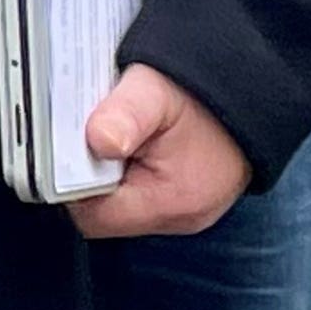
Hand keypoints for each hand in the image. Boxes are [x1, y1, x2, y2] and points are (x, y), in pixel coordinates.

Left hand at [75, 66, 248, 239]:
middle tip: (89, 136)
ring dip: (103, 172)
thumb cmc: (202, 94)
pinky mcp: (181, 201)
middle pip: (102, 212)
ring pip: (117, 204)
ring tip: (113, 135)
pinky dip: (123, 170)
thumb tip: (97, 141)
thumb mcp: (155, 91)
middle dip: (85, 177)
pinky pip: (136, 194)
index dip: (68, 185)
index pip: (93, 216)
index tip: (62, 151)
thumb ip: (124, 116)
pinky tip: (127, 142)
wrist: (248, 92)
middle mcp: (178, 218)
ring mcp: (182, 212)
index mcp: (171, 202)